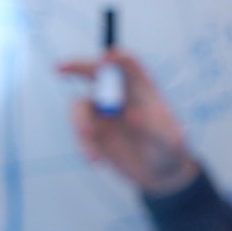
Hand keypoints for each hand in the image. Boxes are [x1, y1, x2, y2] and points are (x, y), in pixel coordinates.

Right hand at [58, 50, 199, 195]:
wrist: (158, 172)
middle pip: (97, 74)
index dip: (117, 58)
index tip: (106, 58)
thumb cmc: (170, 149)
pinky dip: (84, 145)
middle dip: (78, 67)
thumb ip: (154, 130)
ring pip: (81, 106)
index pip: (129, 65)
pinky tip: (97, 160)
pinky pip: (80, 133)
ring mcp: (104, 114)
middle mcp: (120, 97)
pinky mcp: (94, 133)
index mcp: (143, 89)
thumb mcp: (169, 141)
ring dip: (80, 121)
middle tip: (62, 68)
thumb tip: (133, 117)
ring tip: (89, 137)